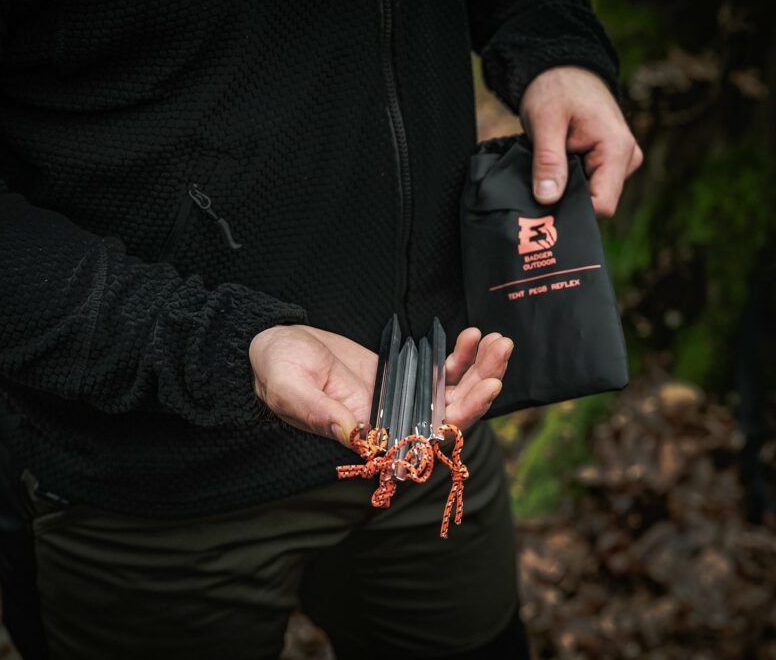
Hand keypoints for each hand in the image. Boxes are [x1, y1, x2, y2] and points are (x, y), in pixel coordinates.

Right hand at [248, 324, 512, 446]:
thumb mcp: (291, 390)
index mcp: (371, 437)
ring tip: (499, 340)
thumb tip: (357, 438)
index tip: (487, 388)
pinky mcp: (403, 376)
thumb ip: (321, 414)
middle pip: (452, 414)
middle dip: (482, 384)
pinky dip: (460, 356)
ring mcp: (402, 399)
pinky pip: (440, 372)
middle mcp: (394, 423)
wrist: (274, 346)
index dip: (461, 418)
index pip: (427, 438)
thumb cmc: (276, 372)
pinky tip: (473, 336)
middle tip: (501, 352)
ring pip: (452, 393)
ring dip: (480, 369)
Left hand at [519, 65, 642, 216]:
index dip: (573, 209)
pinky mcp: (612, 162)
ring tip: (550, 165)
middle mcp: (627, 158)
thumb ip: (548, 161)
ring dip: (568, 187)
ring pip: (593, 194)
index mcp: (617, 148)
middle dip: (568, 197)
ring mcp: (622, 161)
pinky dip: (572, 180)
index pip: (602, 204)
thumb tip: (547, 199)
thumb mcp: (545, 121)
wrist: (565, 69)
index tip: (545, 202)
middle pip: (597, 202)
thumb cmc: (556, 88)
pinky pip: (592, 183)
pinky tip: (558, 165)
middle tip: (540, 183)